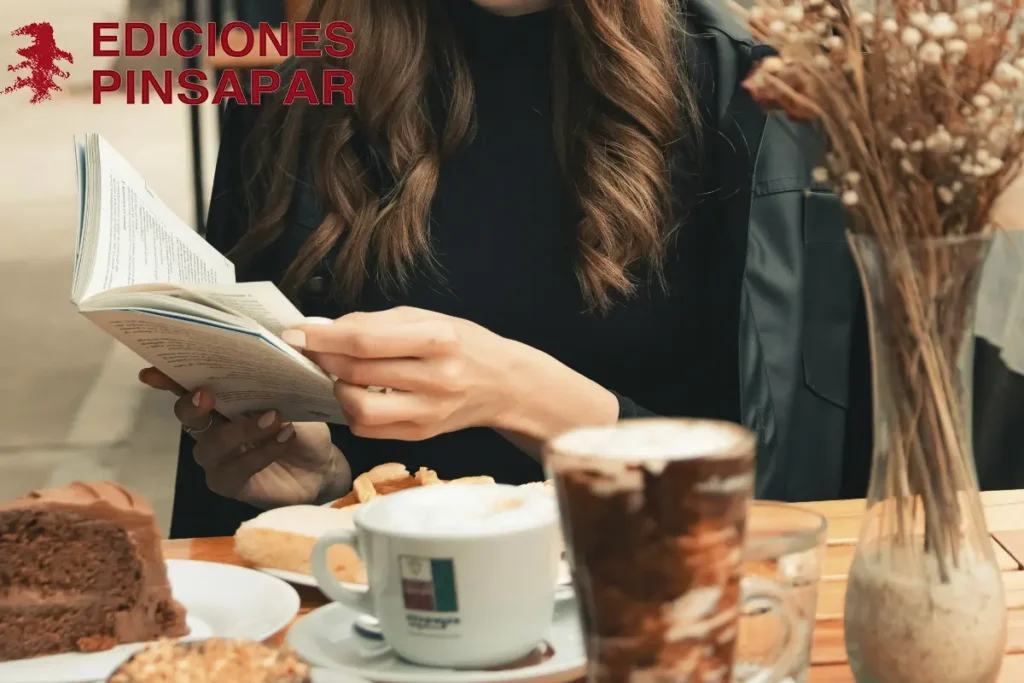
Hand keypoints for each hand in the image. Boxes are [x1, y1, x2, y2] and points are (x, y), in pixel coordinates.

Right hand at [138, 368, 351, 507]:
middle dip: (192, 404)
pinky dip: (261, 453)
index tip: (153, 373)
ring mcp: (217, 458)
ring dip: (242, 430)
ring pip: (212, 445)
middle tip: (208, 395)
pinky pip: (235, 469)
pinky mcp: (229, 483)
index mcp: (221, 399)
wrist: (322, 464)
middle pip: (188, 416)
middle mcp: (211, 427)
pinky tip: (283, 438)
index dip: (168, 378)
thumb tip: (284, 339)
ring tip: (275, 417)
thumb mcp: (295, 394)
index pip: (187, 385)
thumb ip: (281, 372)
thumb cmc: (302, 424)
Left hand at [281, 307, 618, 442]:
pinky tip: (361, 394)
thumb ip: (374, 323)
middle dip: (323, 360)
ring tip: (342, 375)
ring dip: (338, 389)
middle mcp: (437, 379)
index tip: (293, 333)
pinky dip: (353, 411)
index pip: (364, 341)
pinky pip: (369, 428)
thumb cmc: (462, 343)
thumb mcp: (426, 318)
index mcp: (439, 340)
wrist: (505, 383)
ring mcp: (430, 412)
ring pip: (358, 408)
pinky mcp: (421, 434)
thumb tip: (319, 329)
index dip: (321, 338)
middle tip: (312, 350)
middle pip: (357, 373)